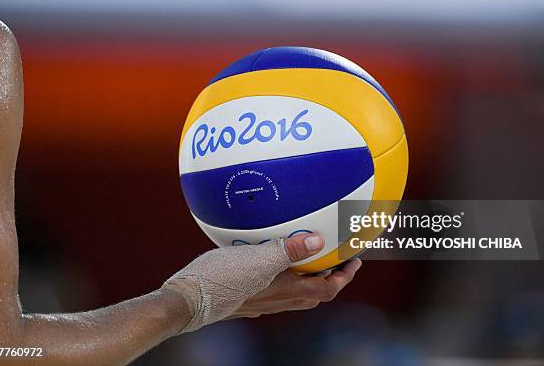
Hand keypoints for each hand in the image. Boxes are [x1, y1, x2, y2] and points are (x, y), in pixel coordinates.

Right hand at [162, 233, 360, 332]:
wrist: (187, 300)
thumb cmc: (223, 279)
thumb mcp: (260, 259)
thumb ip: (290, 249)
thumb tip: (318, 241)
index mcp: (286, 290)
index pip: (327, 289)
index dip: (345, 277)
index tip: (355, 261)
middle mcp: (277, 300)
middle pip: (314, 294)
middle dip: (330, 278)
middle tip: (336, 260)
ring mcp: (261, 301)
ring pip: (295, 292)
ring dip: (307, 277)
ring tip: (308, 258)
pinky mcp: (245, 298)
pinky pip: (275, 288)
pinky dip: (284, 275)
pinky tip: (271, 260)